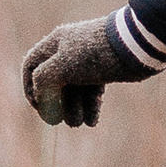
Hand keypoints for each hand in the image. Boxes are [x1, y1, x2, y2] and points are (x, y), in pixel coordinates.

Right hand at [21, 12, 143, 127]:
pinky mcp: (103, 71)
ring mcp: (86, 62)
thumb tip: (40, 96)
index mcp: (55, 44)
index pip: (31, 65)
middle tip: (58, 120)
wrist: (135, 46)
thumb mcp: (62, 65)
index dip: (30, 87)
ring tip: (81, 122)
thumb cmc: (96, 53)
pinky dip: (89, 107)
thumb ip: (42, 80)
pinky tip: (93, 121)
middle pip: (52, 83)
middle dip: (55, 104)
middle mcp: (69, 52)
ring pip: (73, 91)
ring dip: (74, 110)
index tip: (39, 105)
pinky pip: (90, 92)